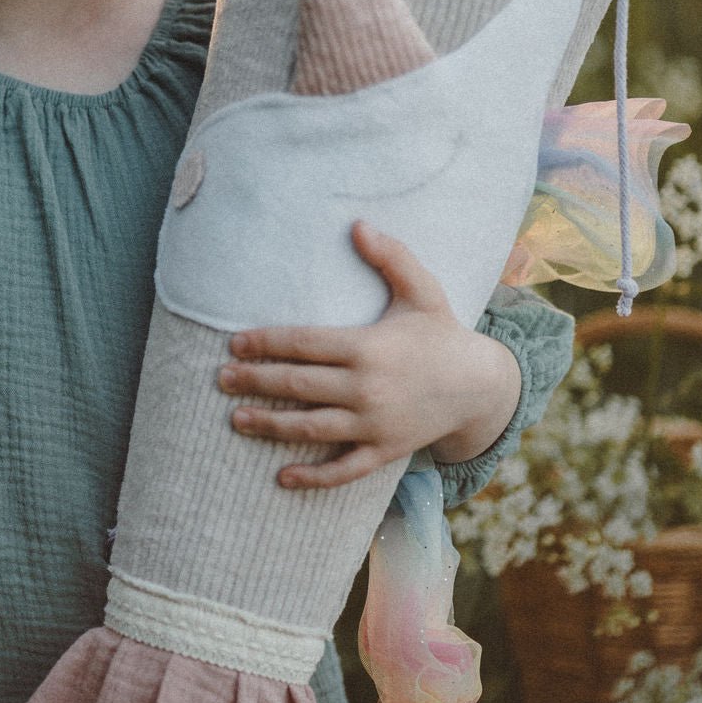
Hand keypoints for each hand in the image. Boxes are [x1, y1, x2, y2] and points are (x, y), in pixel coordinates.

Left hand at [217, 221, 521, 488]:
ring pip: (311, 427)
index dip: (265, 343)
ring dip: (270, 425)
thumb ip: (390, 256)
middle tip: (221, 378)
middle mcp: (367, 387)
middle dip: (255, 381)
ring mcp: (375, 423)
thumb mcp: (421, 290)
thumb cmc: (441, 333)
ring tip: (237, 418)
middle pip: (298, 384)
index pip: (304, 344)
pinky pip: (343, 469)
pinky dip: (313, 478)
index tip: (234, 344)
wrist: (480, 385)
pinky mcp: (384, 450)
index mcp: (368, 346)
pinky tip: (282, 477)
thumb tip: (357, 224)